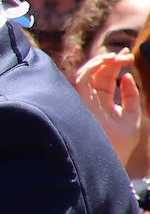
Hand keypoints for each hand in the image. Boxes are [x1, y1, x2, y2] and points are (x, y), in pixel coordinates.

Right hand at [73, 51, 141, 167]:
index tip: (128, 55)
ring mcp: (85, 101)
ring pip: (86, 74)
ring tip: (116, 57)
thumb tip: (127, 77)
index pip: (106, 78)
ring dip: (100, 62)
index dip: (116, 65)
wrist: (113, 158)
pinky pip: (82, 80)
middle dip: (111, 61)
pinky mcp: (81, 102)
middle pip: (97, 74)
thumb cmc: (122, 143)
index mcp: (102, 102)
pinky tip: (106, 61)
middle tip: (126, 55)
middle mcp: (91, 100)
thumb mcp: (133, 116)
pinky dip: (92, 68)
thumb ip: (131, 97)